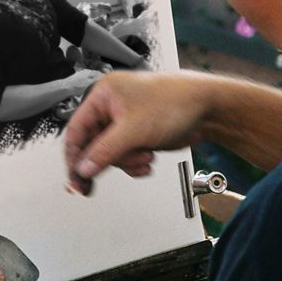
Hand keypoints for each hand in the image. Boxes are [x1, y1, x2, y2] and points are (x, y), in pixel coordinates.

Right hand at [64, 70, 211, 194]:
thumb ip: (105, 151)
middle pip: (93, 144)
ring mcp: (125, 121)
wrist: (207, 108)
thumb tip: (83, 169)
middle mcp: (111, 106)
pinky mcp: (138, 133)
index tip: (75, 179)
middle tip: (94, 185)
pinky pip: (126, 155)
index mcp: (103, 95)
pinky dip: (135, 162)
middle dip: (109, 160)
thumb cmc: (174, 103)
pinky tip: (148, 160)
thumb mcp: (134, 130)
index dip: (74, 156)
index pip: (76, 129)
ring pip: (110, 153)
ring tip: (145, 157)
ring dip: (127, 161)